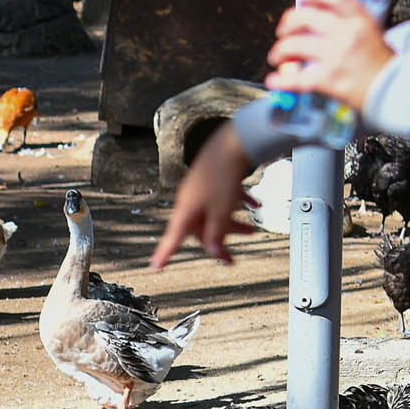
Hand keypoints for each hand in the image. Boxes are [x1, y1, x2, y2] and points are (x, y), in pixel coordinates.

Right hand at [149, 118, 256, 270]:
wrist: (233, 141)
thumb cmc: (224, 174)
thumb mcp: (221, 211)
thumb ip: (216, 233)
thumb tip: (212, 251)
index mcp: (186, 209)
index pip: (172, 237)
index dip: (164, 253)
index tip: (156, 267)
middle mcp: (190, 200)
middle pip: (200, 228)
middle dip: (218, 241)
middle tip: (231, 257)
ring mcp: (201, 188)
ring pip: (215, 213)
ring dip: (233, 223)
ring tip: (253, 229)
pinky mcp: (213, 178)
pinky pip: (224, 197)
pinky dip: (237, 203)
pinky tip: (254, 203)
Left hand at [267, 0, 395, 111]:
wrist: (392, 90)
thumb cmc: (380, 63)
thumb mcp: (371, 31)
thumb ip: (347, 20)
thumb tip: (317, 14)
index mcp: (359, 19)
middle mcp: (346, 33)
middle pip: (305, 17)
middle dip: (288, 22)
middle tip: (283, 30)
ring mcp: (336, 56)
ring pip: (296, 45)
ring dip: (280, 50)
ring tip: (277, 56)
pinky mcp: (329, 79)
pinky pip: (298, 78)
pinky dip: (282, 80)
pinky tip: (274, 80)